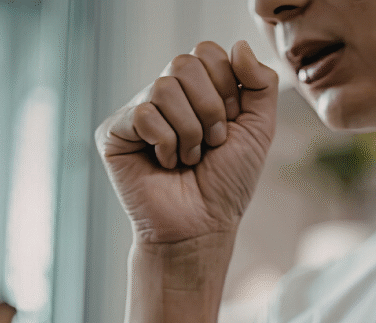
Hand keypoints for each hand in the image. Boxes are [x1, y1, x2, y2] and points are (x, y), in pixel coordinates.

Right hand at [95, 40, 277, 243]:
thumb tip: (238, 44)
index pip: (208, 52)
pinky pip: (143, 115)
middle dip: (211, 109)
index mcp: (197, 88)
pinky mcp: (114, 132)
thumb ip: (260, 84)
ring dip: (190, 132)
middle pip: (185, 63)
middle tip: (211, 143)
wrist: (203, 224)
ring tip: (189, 157)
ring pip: (164, 88)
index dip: (228, 88)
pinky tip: (165, 164)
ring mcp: (138, 111)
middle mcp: (165, 93)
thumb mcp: (259, 128)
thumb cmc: (228, 181)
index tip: (230, 124)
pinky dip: (166, 144)